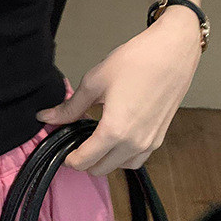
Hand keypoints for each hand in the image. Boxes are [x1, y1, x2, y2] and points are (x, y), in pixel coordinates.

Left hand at [35, 8, 202, 175]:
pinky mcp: (160, 136)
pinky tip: (116, 136)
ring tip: (95, 138)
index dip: (69, 159)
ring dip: (105, 160)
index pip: (84, 161)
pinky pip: (137, 158)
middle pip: (101, 169)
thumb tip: (48, 117)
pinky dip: (123, 155)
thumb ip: (70, 107)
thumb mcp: (94, 82)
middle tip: (75, 142)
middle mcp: (134, 143)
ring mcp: (150, 142)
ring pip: (120, 166)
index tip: (62, 151)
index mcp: (115, 131)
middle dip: (84, 161)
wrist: (172, 51)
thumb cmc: (137, 61)